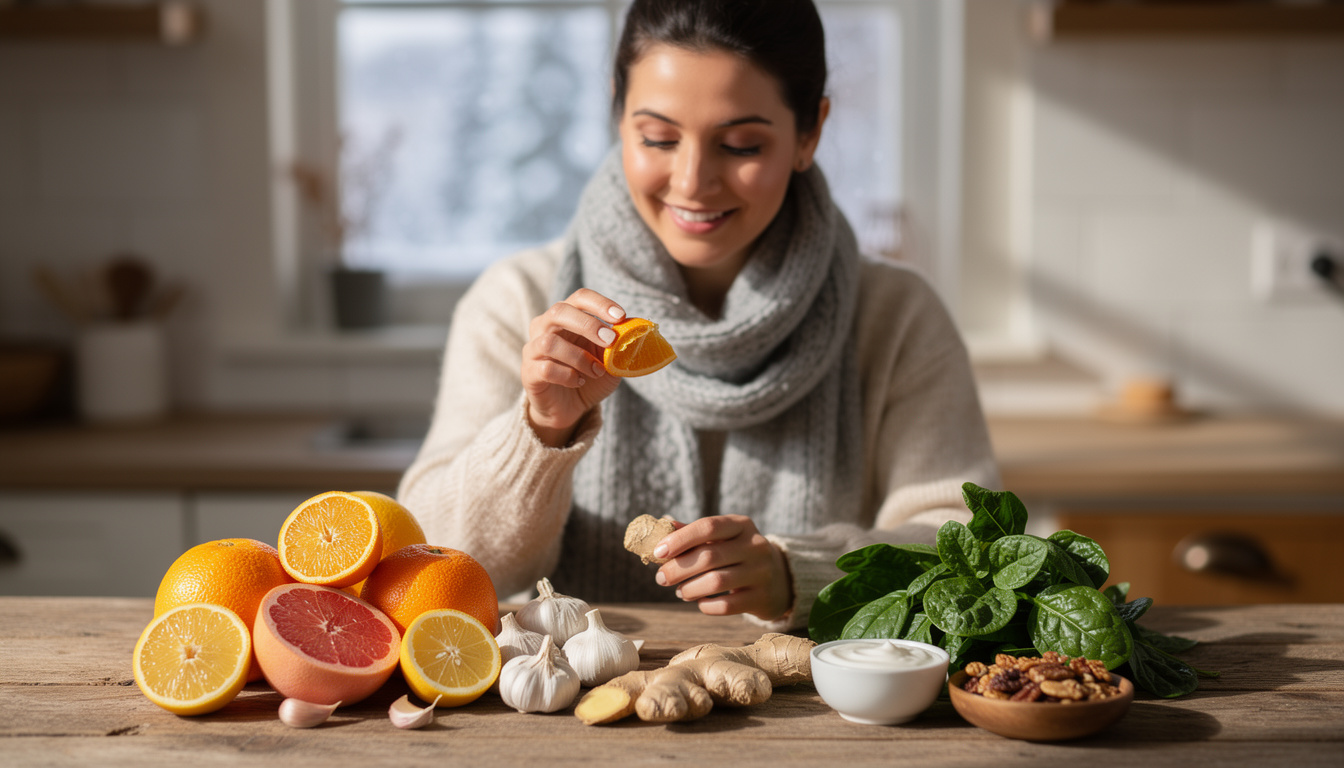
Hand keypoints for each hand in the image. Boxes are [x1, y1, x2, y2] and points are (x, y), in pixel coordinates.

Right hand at [522, 289, 625, 446]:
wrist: (570, 408)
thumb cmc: (589, 376)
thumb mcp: (610, 360)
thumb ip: (620, 345)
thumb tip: (637, 329)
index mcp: (567, 317)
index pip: (580, 298)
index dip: (600, 303)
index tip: (620, 317)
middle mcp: (545, 327)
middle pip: (559, 311)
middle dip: (588, 324)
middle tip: (610, 340)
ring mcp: (533, 349)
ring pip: (550, 342)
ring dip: (580, 357)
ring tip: (597, 371)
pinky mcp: (529, 372)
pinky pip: (546, 368)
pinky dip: (567, 375)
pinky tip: (579, 381)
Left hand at [653, 515, 792, 621]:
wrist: (779, 579)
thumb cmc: (738, 554)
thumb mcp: (722, 538)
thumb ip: (693, 532)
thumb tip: (662, 523)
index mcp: (741, 525)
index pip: (708, 526)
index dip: (679, 539)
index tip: (658, 552)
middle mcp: (755, 545)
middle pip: (709, 556)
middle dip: (678, 569)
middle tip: (661, 578)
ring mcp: (761, 572)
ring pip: (716, 582)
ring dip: (689, 589)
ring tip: (680, 592)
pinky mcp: (761, 597)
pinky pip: (726, 606)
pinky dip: (706, 606)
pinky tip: (699, 602)